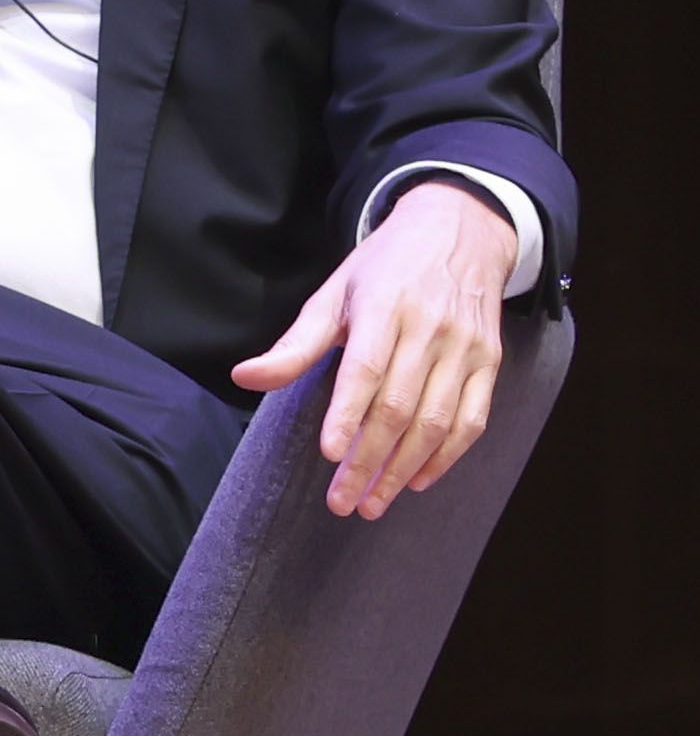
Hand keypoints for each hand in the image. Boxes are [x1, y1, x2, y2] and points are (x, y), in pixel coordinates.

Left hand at [232, 180, 519, 519]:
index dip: (348, 415)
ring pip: (437, 421)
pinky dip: (446, 456)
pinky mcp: (490, 362)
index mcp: (385, 307)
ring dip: (404, 469)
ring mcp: (466, 348)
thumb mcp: (333, 295)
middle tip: (342, 501)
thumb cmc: (384, 269)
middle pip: (400, 407)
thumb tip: (244, 377)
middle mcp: (430, 329)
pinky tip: (418, 480)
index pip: (366, 370)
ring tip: (373, 502)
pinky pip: (473, 419)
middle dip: (369, 461)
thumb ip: (295, 345)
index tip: (329, 453)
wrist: (459, 232)